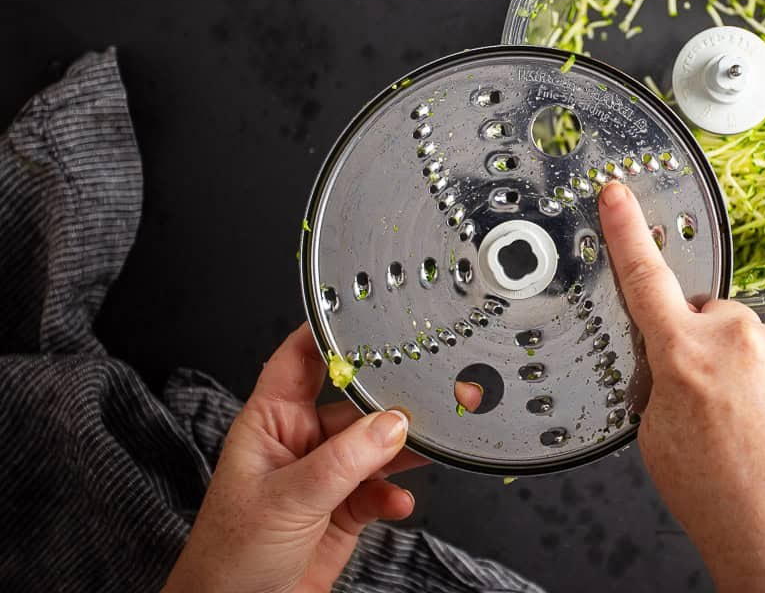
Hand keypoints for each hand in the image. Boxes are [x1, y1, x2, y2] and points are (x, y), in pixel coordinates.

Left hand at [163, 325, 482, 592]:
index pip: (299, 360)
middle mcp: (300, 442)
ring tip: (428, 445)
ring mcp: (325, 476)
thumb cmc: (229, 557)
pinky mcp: (345, 510)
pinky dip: (396, 492)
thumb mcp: (288, 499)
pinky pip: (382, 487)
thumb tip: (392, 425)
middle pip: (352, 403)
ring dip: (402, 449)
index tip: (365, 312)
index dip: (328, 334)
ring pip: (375, 446)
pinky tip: (399, 500)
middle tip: (424, 392)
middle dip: (387, 400)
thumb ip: (344, 461)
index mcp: (270, 422)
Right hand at [599, 182, 764, 592]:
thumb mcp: (657, 439)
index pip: (646, 278)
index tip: (617, 192)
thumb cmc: (721, 506)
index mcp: (685, 357)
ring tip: (760, 431)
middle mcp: (742, 341)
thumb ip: (662, 378)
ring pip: (761, 344)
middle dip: (709, 348)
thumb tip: (674, 354)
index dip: (626, 230)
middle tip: (716, 406)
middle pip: (715, 318)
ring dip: (757, 372)